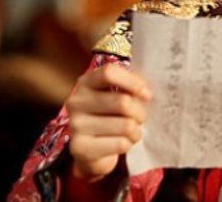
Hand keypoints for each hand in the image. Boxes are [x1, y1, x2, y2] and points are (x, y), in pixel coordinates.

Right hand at [65, 63, 151, 181]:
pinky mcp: (80, 148)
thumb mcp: (118, 94)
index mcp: (86, 82)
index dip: (133, 82)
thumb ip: (130, 86)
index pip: (109, 73)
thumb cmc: (111, 115)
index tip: (146, 94)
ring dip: (136, 130)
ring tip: (132, 131)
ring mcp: (75, 125)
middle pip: (123, 102)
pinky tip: (123, 142)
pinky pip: (121, 144)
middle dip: (140, 112)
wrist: (92, 150)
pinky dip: (129, 144)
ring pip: (126, 125)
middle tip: (139, 117)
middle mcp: (76, 101)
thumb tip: (145, 93)